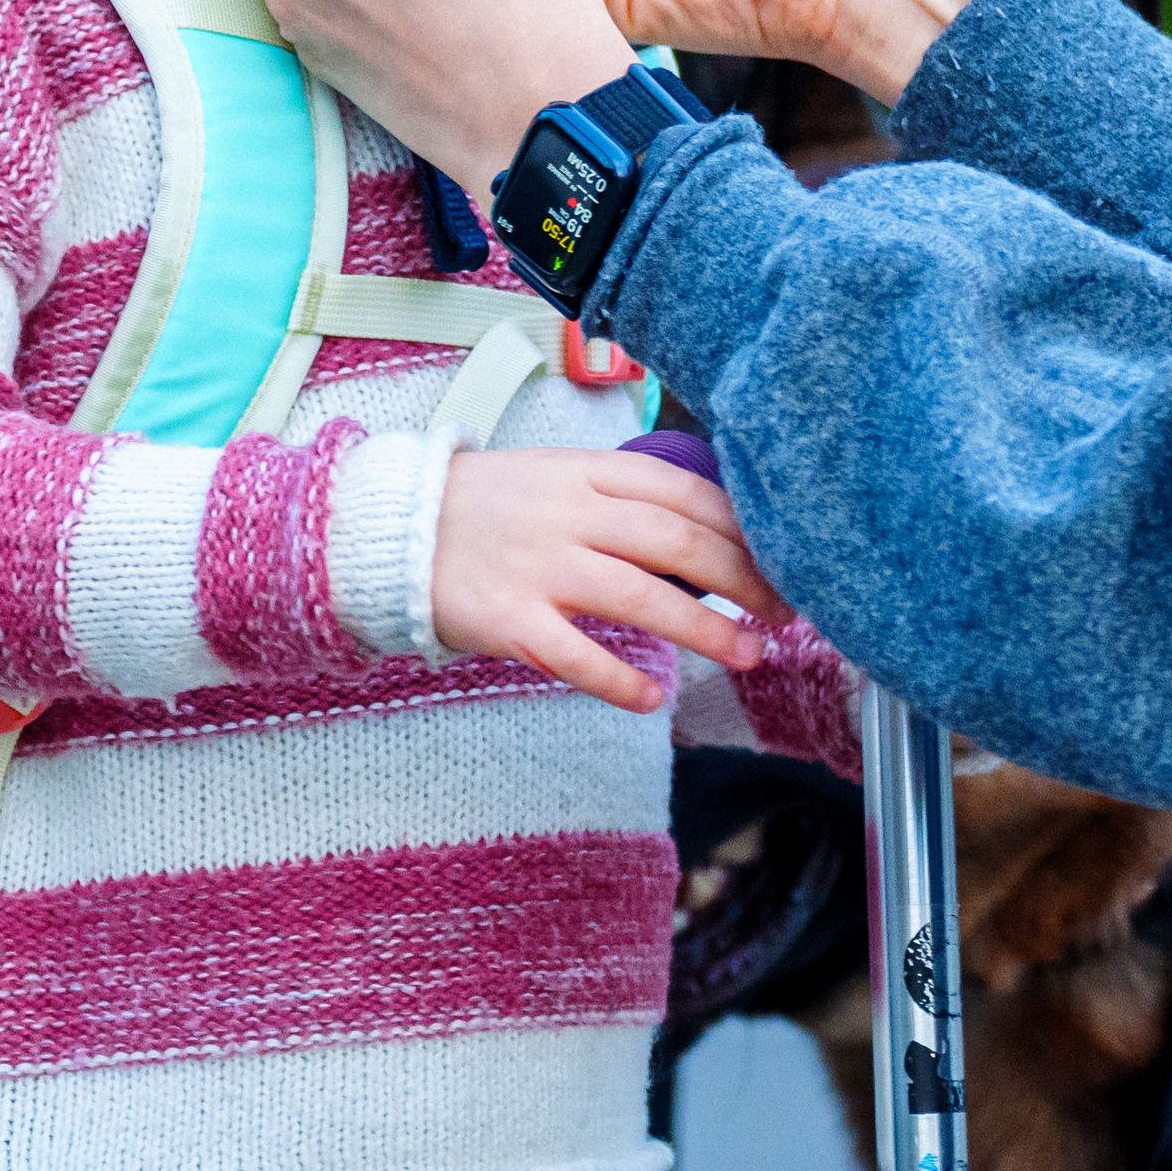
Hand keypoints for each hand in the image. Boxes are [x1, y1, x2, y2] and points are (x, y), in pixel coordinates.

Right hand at [429, 446, 777, 707]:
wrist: (389, 529)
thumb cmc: (486, 508)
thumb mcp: (556, 477)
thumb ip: (621, 498)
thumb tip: (703, 531)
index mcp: (585, 473)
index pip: (684, 492)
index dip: (741, 529)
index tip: (779, 560)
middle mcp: (568, 516)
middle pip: (677, 542)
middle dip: (743, 580)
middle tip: (782, 614)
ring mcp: (538, 568)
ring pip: (640, 597)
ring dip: (705, 631)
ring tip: (748, 655)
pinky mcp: (509, 620)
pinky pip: (576, 656)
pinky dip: (620, 680)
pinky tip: (654, 697)